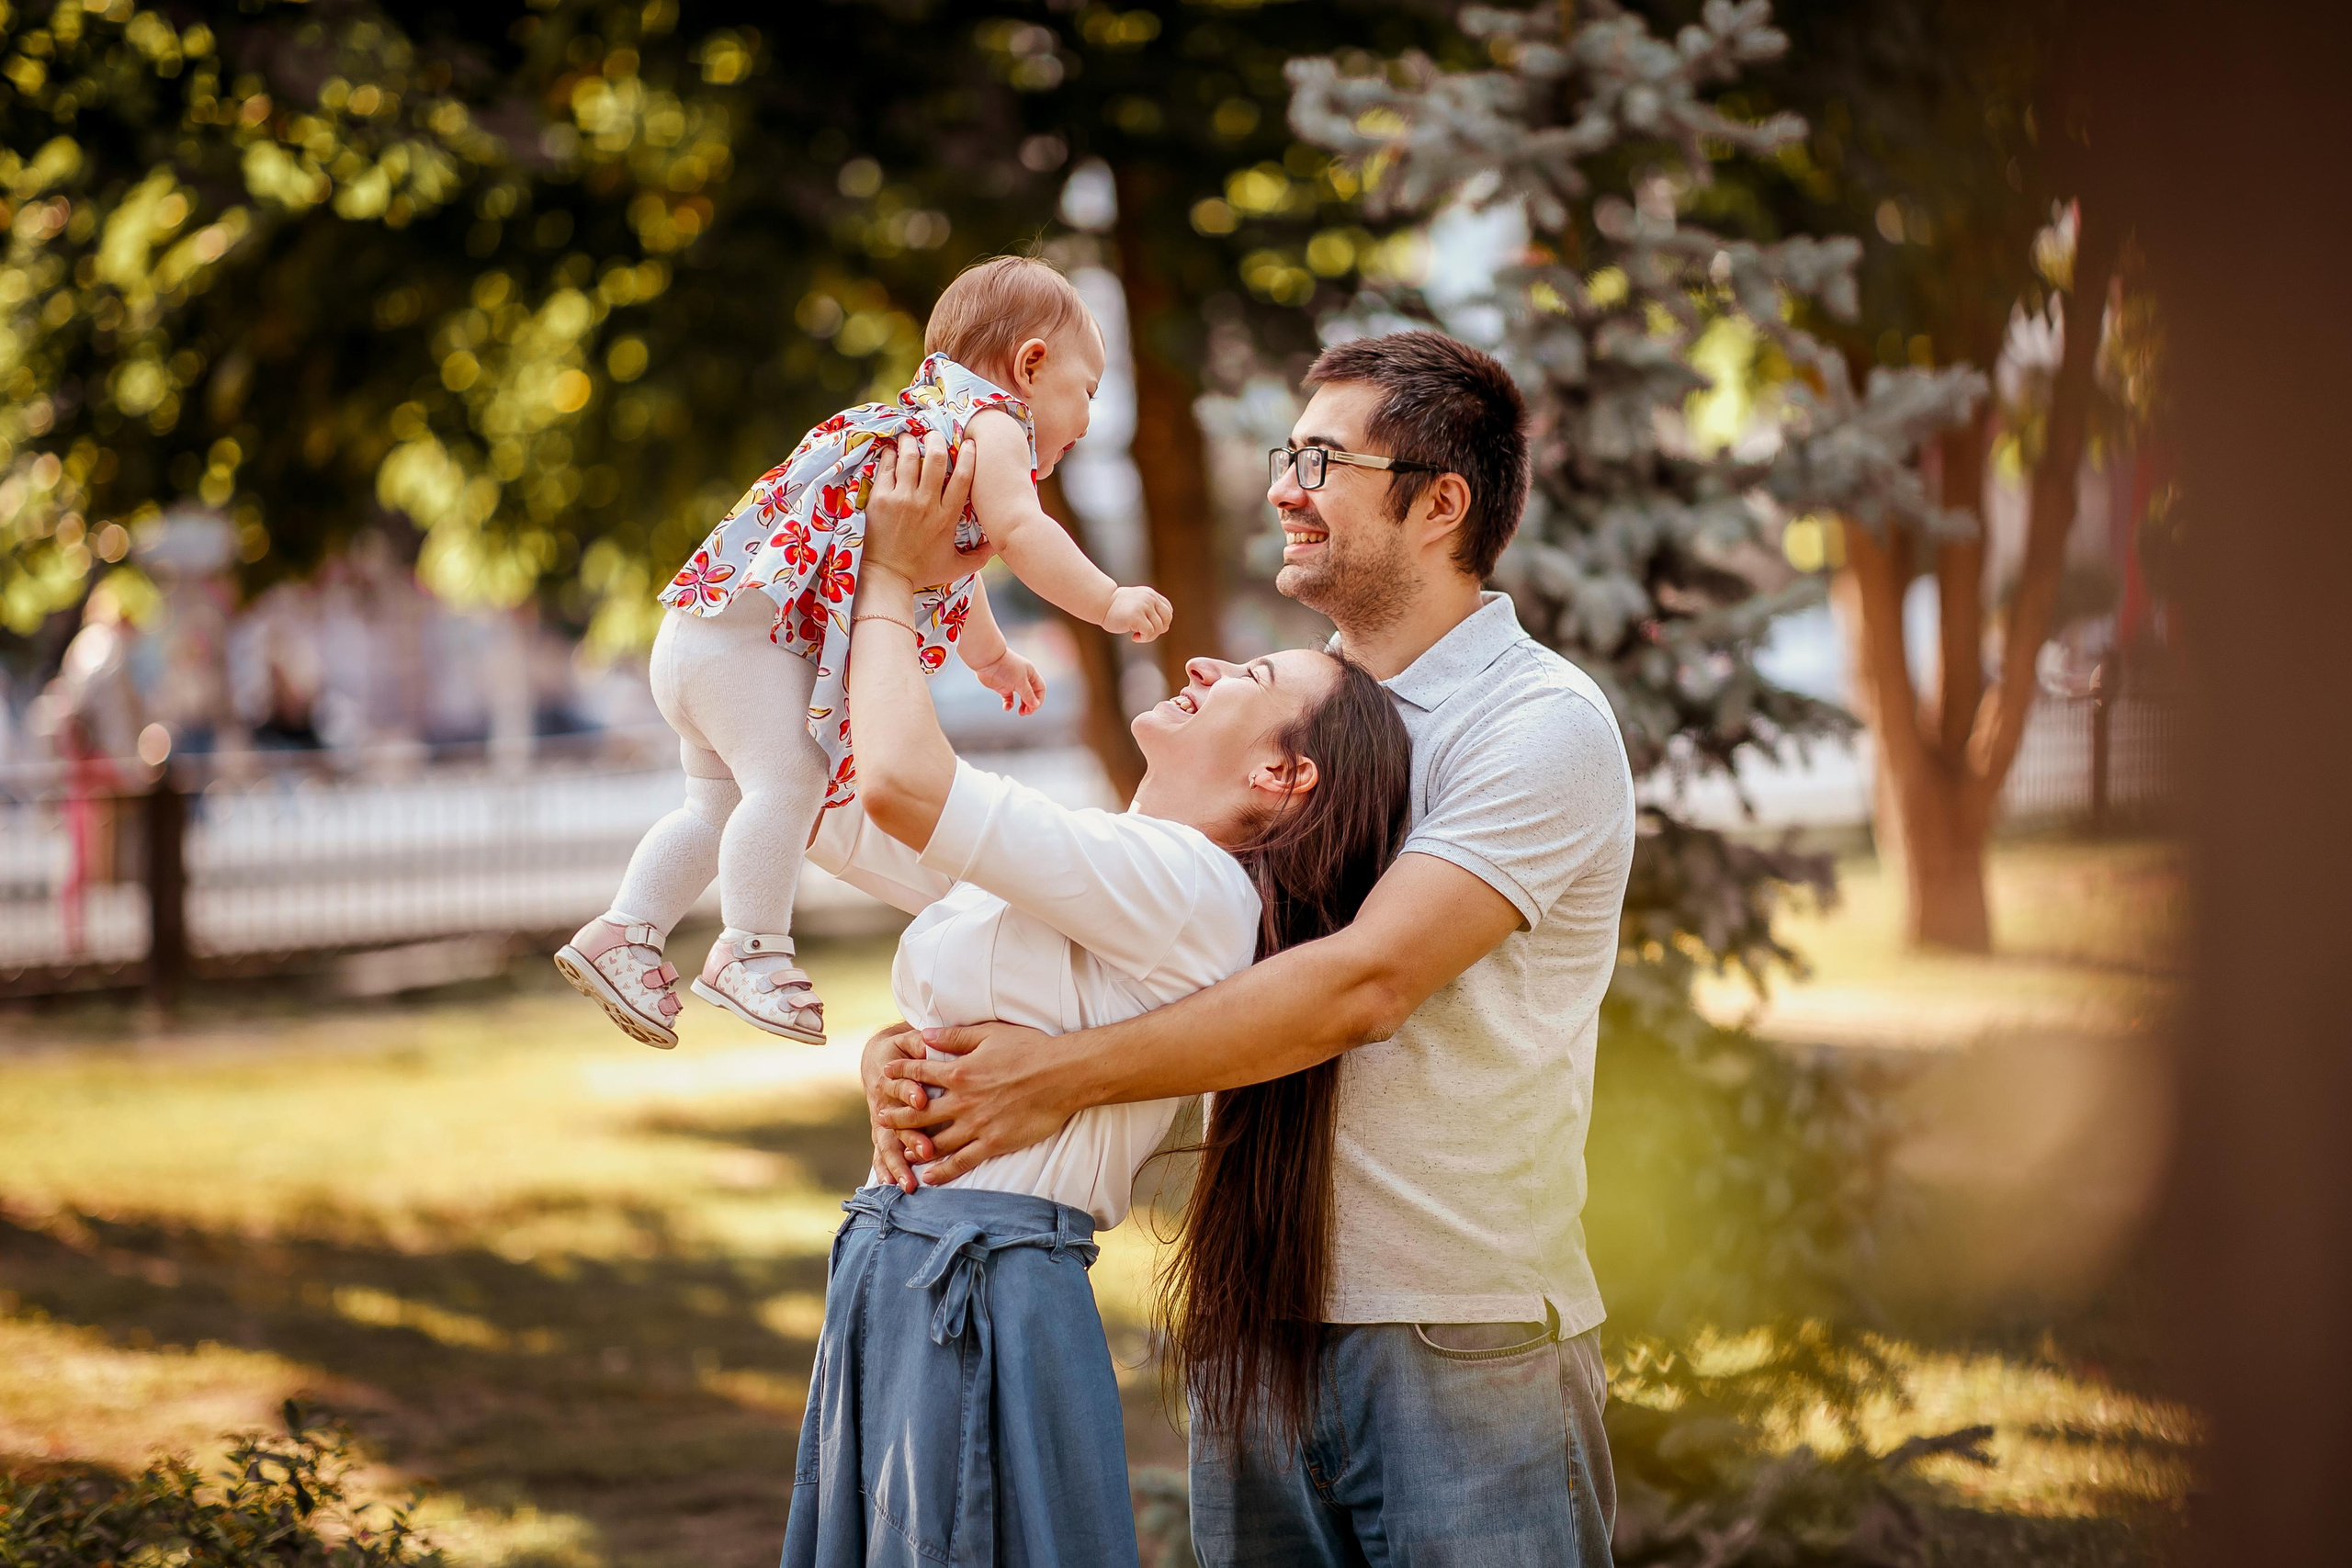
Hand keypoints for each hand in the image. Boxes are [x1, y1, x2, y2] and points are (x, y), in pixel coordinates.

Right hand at [862, 1021, 935, 1192]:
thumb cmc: (902, 1050)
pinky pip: (881, 1153)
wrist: (877, 1059)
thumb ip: (921, 1043)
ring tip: (908, 1182)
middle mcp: (883, 1102)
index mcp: (891, 1076)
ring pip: (888, 1143)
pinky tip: (889, 1186)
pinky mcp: (882, 1133)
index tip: (921, 1098)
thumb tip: (931, 1040)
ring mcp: (881, 1121)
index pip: (900, 1085)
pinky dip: (883, 1169)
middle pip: (896, 1122)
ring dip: (898, 1163)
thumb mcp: (909, 1040)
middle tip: (925, 1150)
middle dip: (910, 1136)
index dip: (909, 1091)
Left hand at [865, 430, 989, 589]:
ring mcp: (902, 499)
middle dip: (936, 440)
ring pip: (909, 457)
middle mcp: (926, 504)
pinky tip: (893, 453)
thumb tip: (998, 546)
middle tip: (933, 436)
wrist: (888, 577)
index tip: (968, 444)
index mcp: (947, 516)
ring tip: (911, 438)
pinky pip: (887, 467)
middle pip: (935, 459)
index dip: (968, 456)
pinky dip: (891, 456)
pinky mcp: (881, 499)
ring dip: (911, 442)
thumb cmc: (923, 572)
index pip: (963, 477)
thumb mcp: (956, 567)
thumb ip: (979, 557)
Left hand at [875, 1021, 1072, 1183]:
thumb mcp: (989, 1034)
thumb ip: (953, 1037)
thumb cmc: (1029, 1049)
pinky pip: (961, 1162)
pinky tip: (929, 1177)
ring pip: (935, 1141)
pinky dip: (942, 1171)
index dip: (899, 1074)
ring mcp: (976, 1126)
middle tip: (881, 1118)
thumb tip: (923, 1035)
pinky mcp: (993, 1143)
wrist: (1062, 1076)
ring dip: (914, 1145)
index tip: (885, 1075)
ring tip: (898, 1149)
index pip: (919, 1074)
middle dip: (897, 1115)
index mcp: (959, 1073)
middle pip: (919, 1112)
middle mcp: (962, 1102)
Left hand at [967, 647, 1045, 714]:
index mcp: (1030, 674)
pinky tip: (1006, 707)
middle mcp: (1022, 678)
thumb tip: (1036, 705)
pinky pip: (1008, 698)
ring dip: (1022, 706)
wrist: (987, 660)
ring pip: (1021, 697)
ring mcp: (1012, 683)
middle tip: (1026, 712)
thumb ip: (1028, 694)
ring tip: (1020, 712)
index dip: (1039, 699)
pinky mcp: (1002, 687)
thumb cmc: (1006, 667)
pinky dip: (1009, 704)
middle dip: (1030, 704)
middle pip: (1031, 694)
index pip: (1040, 689)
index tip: (1033, 708)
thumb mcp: (1020, 681)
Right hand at [1103, 585, 1172, 641]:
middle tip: (1144, 633)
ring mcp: (1144, 606)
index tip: (1148, 626)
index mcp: (1151, 594)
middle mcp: (1150, 598)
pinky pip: (1149, 632)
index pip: (1168, 611)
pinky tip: (1133, 637)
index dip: (1161, 622)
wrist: (1101, 603)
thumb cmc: (1117, 608)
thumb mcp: (1138, 604)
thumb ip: (1151, 611)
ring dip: (1149, 637)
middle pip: (1167, 619)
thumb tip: (1165, 628)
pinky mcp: (1137, 616)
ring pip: (1159, 628)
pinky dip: (1143, 638)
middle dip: (1158, 630)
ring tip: (1137, 635)